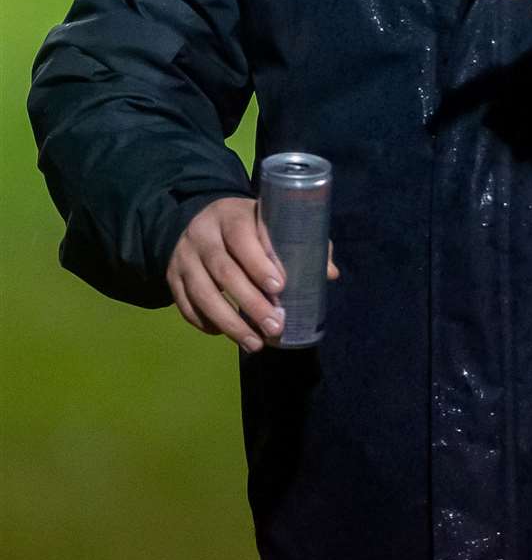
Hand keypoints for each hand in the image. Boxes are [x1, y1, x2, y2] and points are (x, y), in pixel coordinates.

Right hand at [166, 196, 339, 352]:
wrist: (200, 219)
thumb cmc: (247, 225)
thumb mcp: (269, 222)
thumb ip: (298, 242)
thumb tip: (330, 274)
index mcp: (231, 215)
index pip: (241, 236)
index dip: (259, 263)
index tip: (280, 288)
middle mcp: (202, 234)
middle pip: (224, 271)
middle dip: (250, 303)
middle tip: (274, 326)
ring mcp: (184, 257)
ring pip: (203, 294)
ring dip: (230, 323)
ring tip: (255, 343)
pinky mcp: (172, 278)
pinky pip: (186, 306)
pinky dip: (206, 323)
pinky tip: (226, 334)